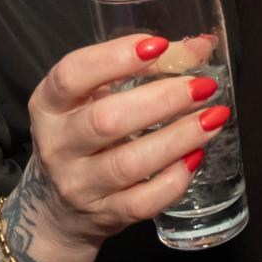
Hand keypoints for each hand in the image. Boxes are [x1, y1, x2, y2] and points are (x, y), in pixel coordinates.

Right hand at [26, 33, 227, 251]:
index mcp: (48, 105)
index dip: (114, 58)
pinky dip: (174, 179)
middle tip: (203, 86)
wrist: (58, 209)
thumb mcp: (93, 99)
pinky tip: (196, 156)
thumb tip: (200, 47)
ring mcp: (78, 185)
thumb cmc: (83, 138)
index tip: (158, 46)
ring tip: (213, 117)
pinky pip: (143, 201)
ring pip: (129, 163)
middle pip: (107, 120)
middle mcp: (57, 145)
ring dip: (178, 138)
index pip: (72, 75)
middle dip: (162, 100)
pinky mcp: (103, 216)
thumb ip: (141, 70)